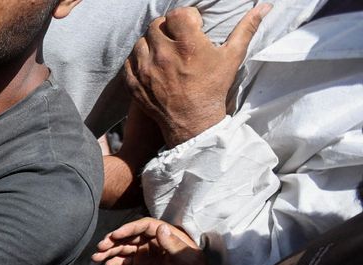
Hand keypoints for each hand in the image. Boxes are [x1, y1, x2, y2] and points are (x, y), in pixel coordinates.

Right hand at [92, 217, 240, 264]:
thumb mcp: (185, 258)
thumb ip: (172, 243)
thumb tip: (161, 228)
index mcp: (165, 234)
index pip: (143, 226)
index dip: (128, 228)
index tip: (116, 235)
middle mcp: (152, 241)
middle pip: (129, 236)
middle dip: (113, 241)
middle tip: (100, 247)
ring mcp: (144, 253)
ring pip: (122, 249)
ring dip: (108, 253)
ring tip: (96, 258)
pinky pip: (122, 262)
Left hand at [124, 4, 269, 146]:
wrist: (193, 122)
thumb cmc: (214, 88)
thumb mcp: (232, 57)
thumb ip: (246, 29)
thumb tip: (264, 6)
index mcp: (188, 45)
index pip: (177, 14)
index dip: (185, 17)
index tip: (191, 26)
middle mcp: (164, 54)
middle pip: (157, 25)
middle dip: (168, 29)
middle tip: (177, 39)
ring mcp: (146, 69)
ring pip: (141, 41)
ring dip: (152, 43)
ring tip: (165, 52)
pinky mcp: (134, 82)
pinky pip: (130, 61)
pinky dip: (139, 60)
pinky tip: (152, 65)